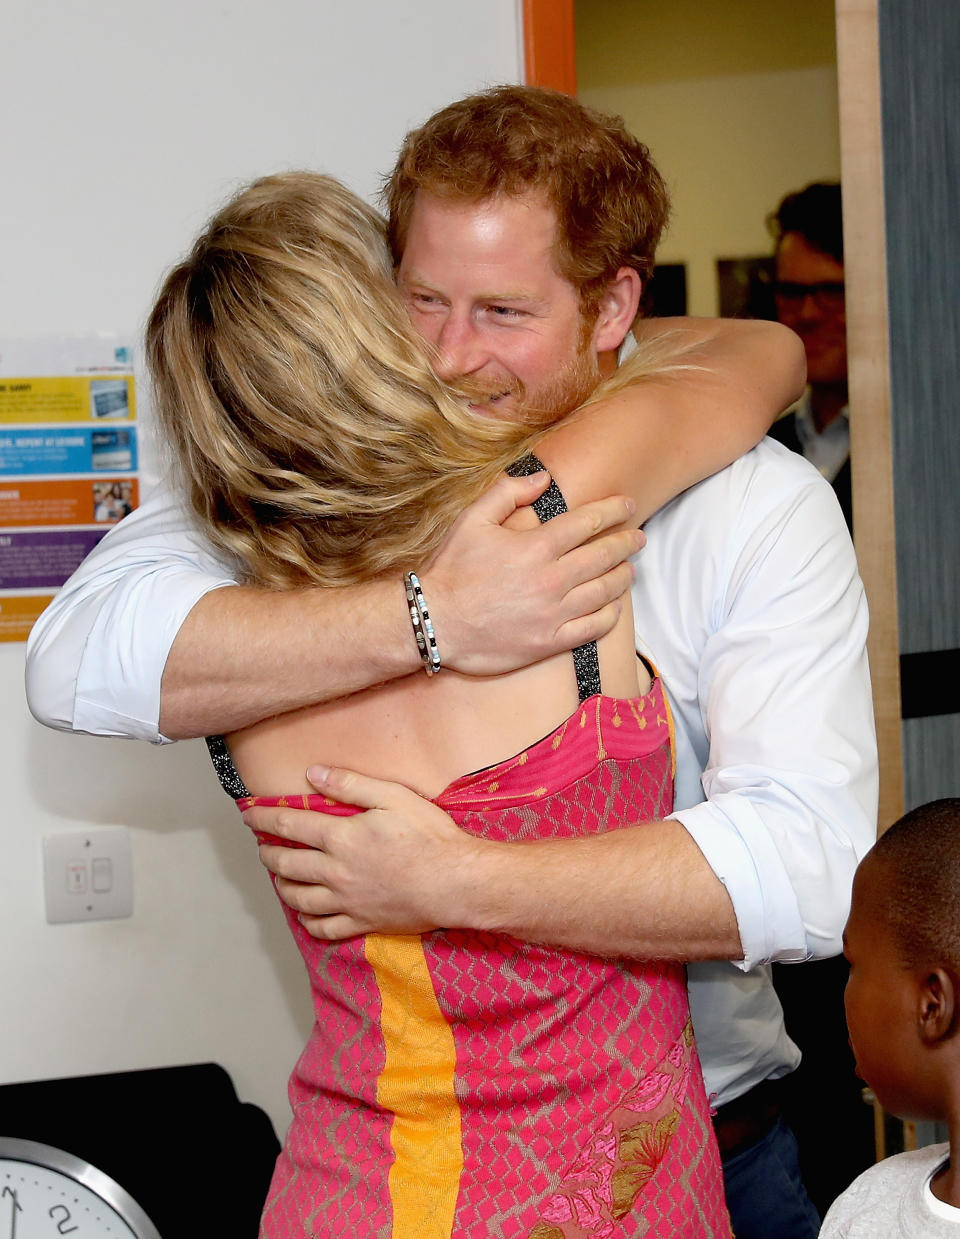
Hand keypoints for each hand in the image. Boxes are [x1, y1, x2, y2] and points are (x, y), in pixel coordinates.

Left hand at [246, 765, 481, 939]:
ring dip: (282, 886)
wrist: (455, 882)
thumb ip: (351, 784)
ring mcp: (347, 901)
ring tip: (278, 877)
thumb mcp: (393, 797)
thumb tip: (313, 773)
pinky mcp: (362, 922)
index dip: (265, 819)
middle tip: (261, 847)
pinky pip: (324, 928)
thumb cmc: (430, 837)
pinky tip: (305, 914)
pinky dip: (307, 921)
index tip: (249, 815)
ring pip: (299, 898)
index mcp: (342, 837)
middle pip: (287, 864)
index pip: (291, 824)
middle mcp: (336, 872)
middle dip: (267, 853)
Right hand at [423, 471, 643, 675]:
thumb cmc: (451, 569)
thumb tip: (543, 477)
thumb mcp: (472, 520)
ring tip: (629, 569)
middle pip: (605, 556)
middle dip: (627, 543)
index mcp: (536, 546)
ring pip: (605, 592)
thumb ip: (508, 492)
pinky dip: (610, 614)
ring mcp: (554, 613)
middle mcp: (552, 579)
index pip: (589, 522)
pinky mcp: (550, 641)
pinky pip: (593, 627)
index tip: (628, 505)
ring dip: (623, 577)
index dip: (613, 511)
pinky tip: (613, 606)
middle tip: (639, 538)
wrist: (433, 622)